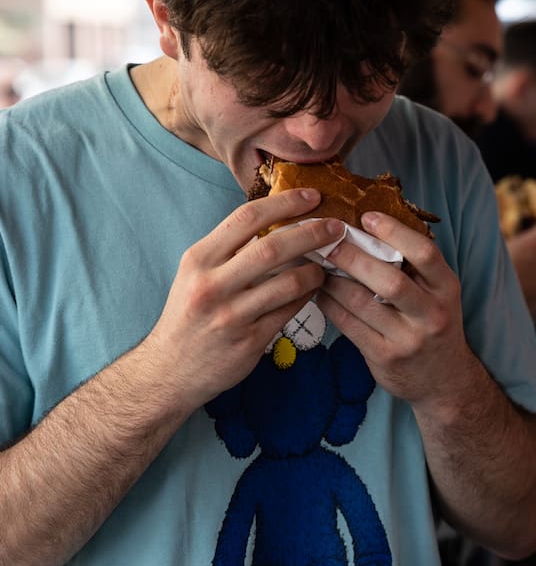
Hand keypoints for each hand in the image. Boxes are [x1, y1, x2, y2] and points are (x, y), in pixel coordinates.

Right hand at [142, 188, 335, 408]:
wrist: (168, 370)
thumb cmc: (190, 314)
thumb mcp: (197, 274)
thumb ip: (230, 249)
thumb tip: (279, 219)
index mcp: (199, 259)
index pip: (246, 218)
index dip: (284, 203)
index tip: (312, 196)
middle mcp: (212, 284)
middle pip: (272, 248)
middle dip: (311, 233)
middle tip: (336, 227)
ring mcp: (231, 315)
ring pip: (288, 283)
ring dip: (315, 270)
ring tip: (327, 264)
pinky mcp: (249, 341)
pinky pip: (290, 312)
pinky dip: (308, 297)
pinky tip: (316, 289)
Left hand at [315, 209, 476, 409]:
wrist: (445, 380)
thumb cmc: (434, 325)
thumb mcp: (439, 295)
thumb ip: (415, 268)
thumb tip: (369, 230)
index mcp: (447, 289)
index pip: (425, 253)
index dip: (395, 232)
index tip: (367, 217)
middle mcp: (431, 314)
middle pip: (389, 280)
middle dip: (353, 257)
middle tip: (328, 241)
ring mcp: (408, 339)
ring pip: (362, 303)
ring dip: (333, 280)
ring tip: (316, 263)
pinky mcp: (385, 357)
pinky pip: (349, 325)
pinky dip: (329, 305)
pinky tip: (318, 292)